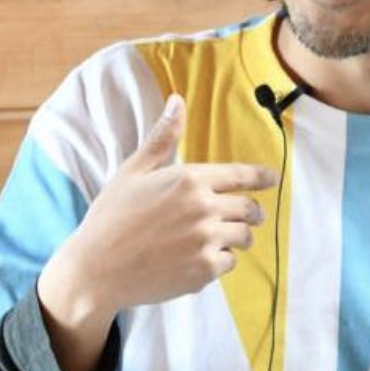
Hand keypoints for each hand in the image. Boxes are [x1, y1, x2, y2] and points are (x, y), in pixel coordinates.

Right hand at [39, 94, 276, 370]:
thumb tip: (177, 100)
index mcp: (189, 179)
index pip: (241, 176)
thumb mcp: (134, 170)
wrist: (96, 269)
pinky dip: (221, 260)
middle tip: (250, 215)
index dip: (262, 178)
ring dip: (239, 236)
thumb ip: (163, 137)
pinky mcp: (203, 271)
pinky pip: (229, 262)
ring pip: (244, 237)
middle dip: (253, 212)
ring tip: (223, 237)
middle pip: (249, 209)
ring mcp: (205, 241)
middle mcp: (203, 208)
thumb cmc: (112, 216)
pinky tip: (200, 257)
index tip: (273, 180)